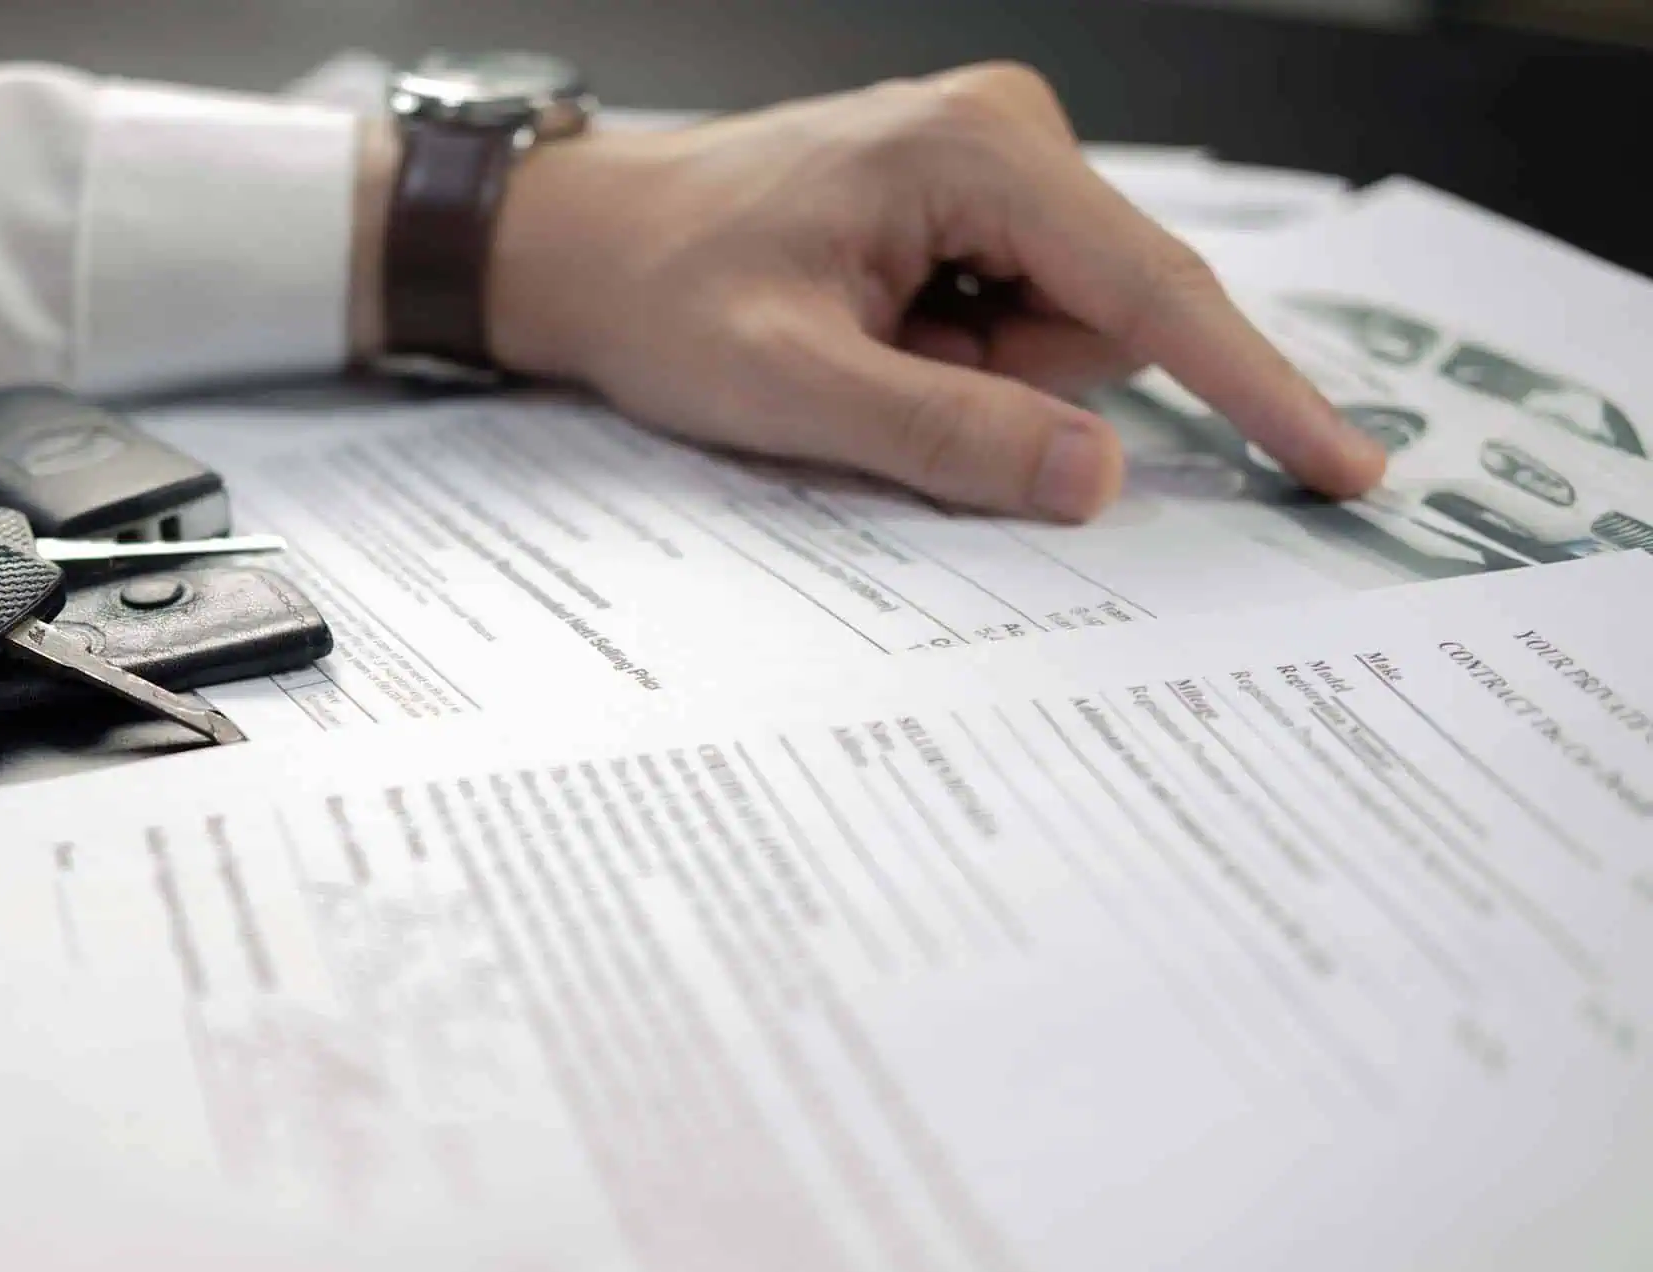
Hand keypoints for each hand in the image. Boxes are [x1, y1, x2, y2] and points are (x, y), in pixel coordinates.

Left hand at [481, 64, 1387, 521]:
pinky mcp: (973, 195)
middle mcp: (1007, 132)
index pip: (1157, 292)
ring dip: (978, 371)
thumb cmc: (663, 293)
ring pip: (1068, 324)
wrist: (585, 241)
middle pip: (1111, 316)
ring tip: (861, 344)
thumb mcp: (792, 386)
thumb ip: (948, 435)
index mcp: (977, 153)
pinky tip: (873, 326)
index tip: (1346, 468)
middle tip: (878, 374)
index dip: (1259, 392)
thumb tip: (1099, 479)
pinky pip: (1024, 308)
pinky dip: (960, 349)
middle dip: (1013, 382)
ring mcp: (993, 159)